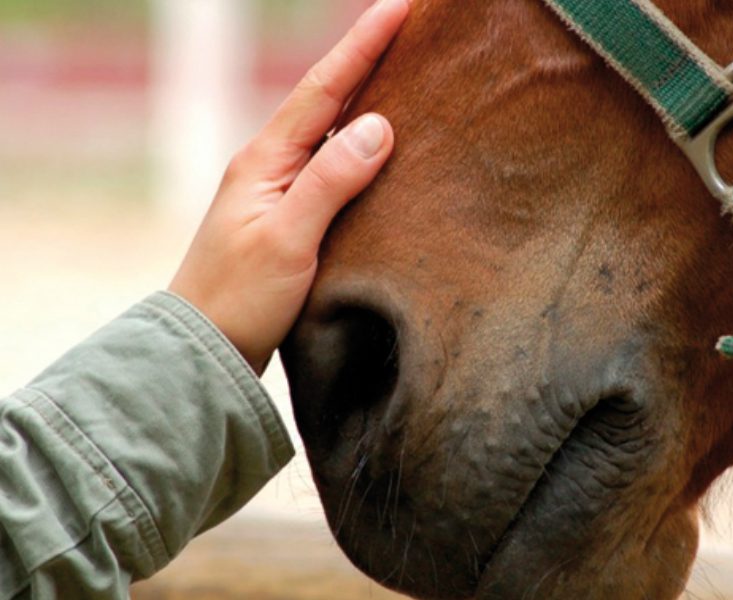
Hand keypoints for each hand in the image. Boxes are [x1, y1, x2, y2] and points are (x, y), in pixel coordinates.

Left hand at [169, 0, 409, 373]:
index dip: (362, 46)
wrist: (203, 350)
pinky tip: (383, 148)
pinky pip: (333, 168)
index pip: (323, 90)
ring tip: (406, 74)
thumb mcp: (288, 239)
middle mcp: (270, 166)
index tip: (398, 7)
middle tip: (408, 27)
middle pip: (327, 100)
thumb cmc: (240, 298)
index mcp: (265, 161)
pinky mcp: (290, 218)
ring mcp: (278, 192)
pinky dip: (360, 147)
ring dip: (366, 99)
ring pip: (331, 133)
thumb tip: (379, 124)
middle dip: (367, 60)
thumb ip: (332, 181)